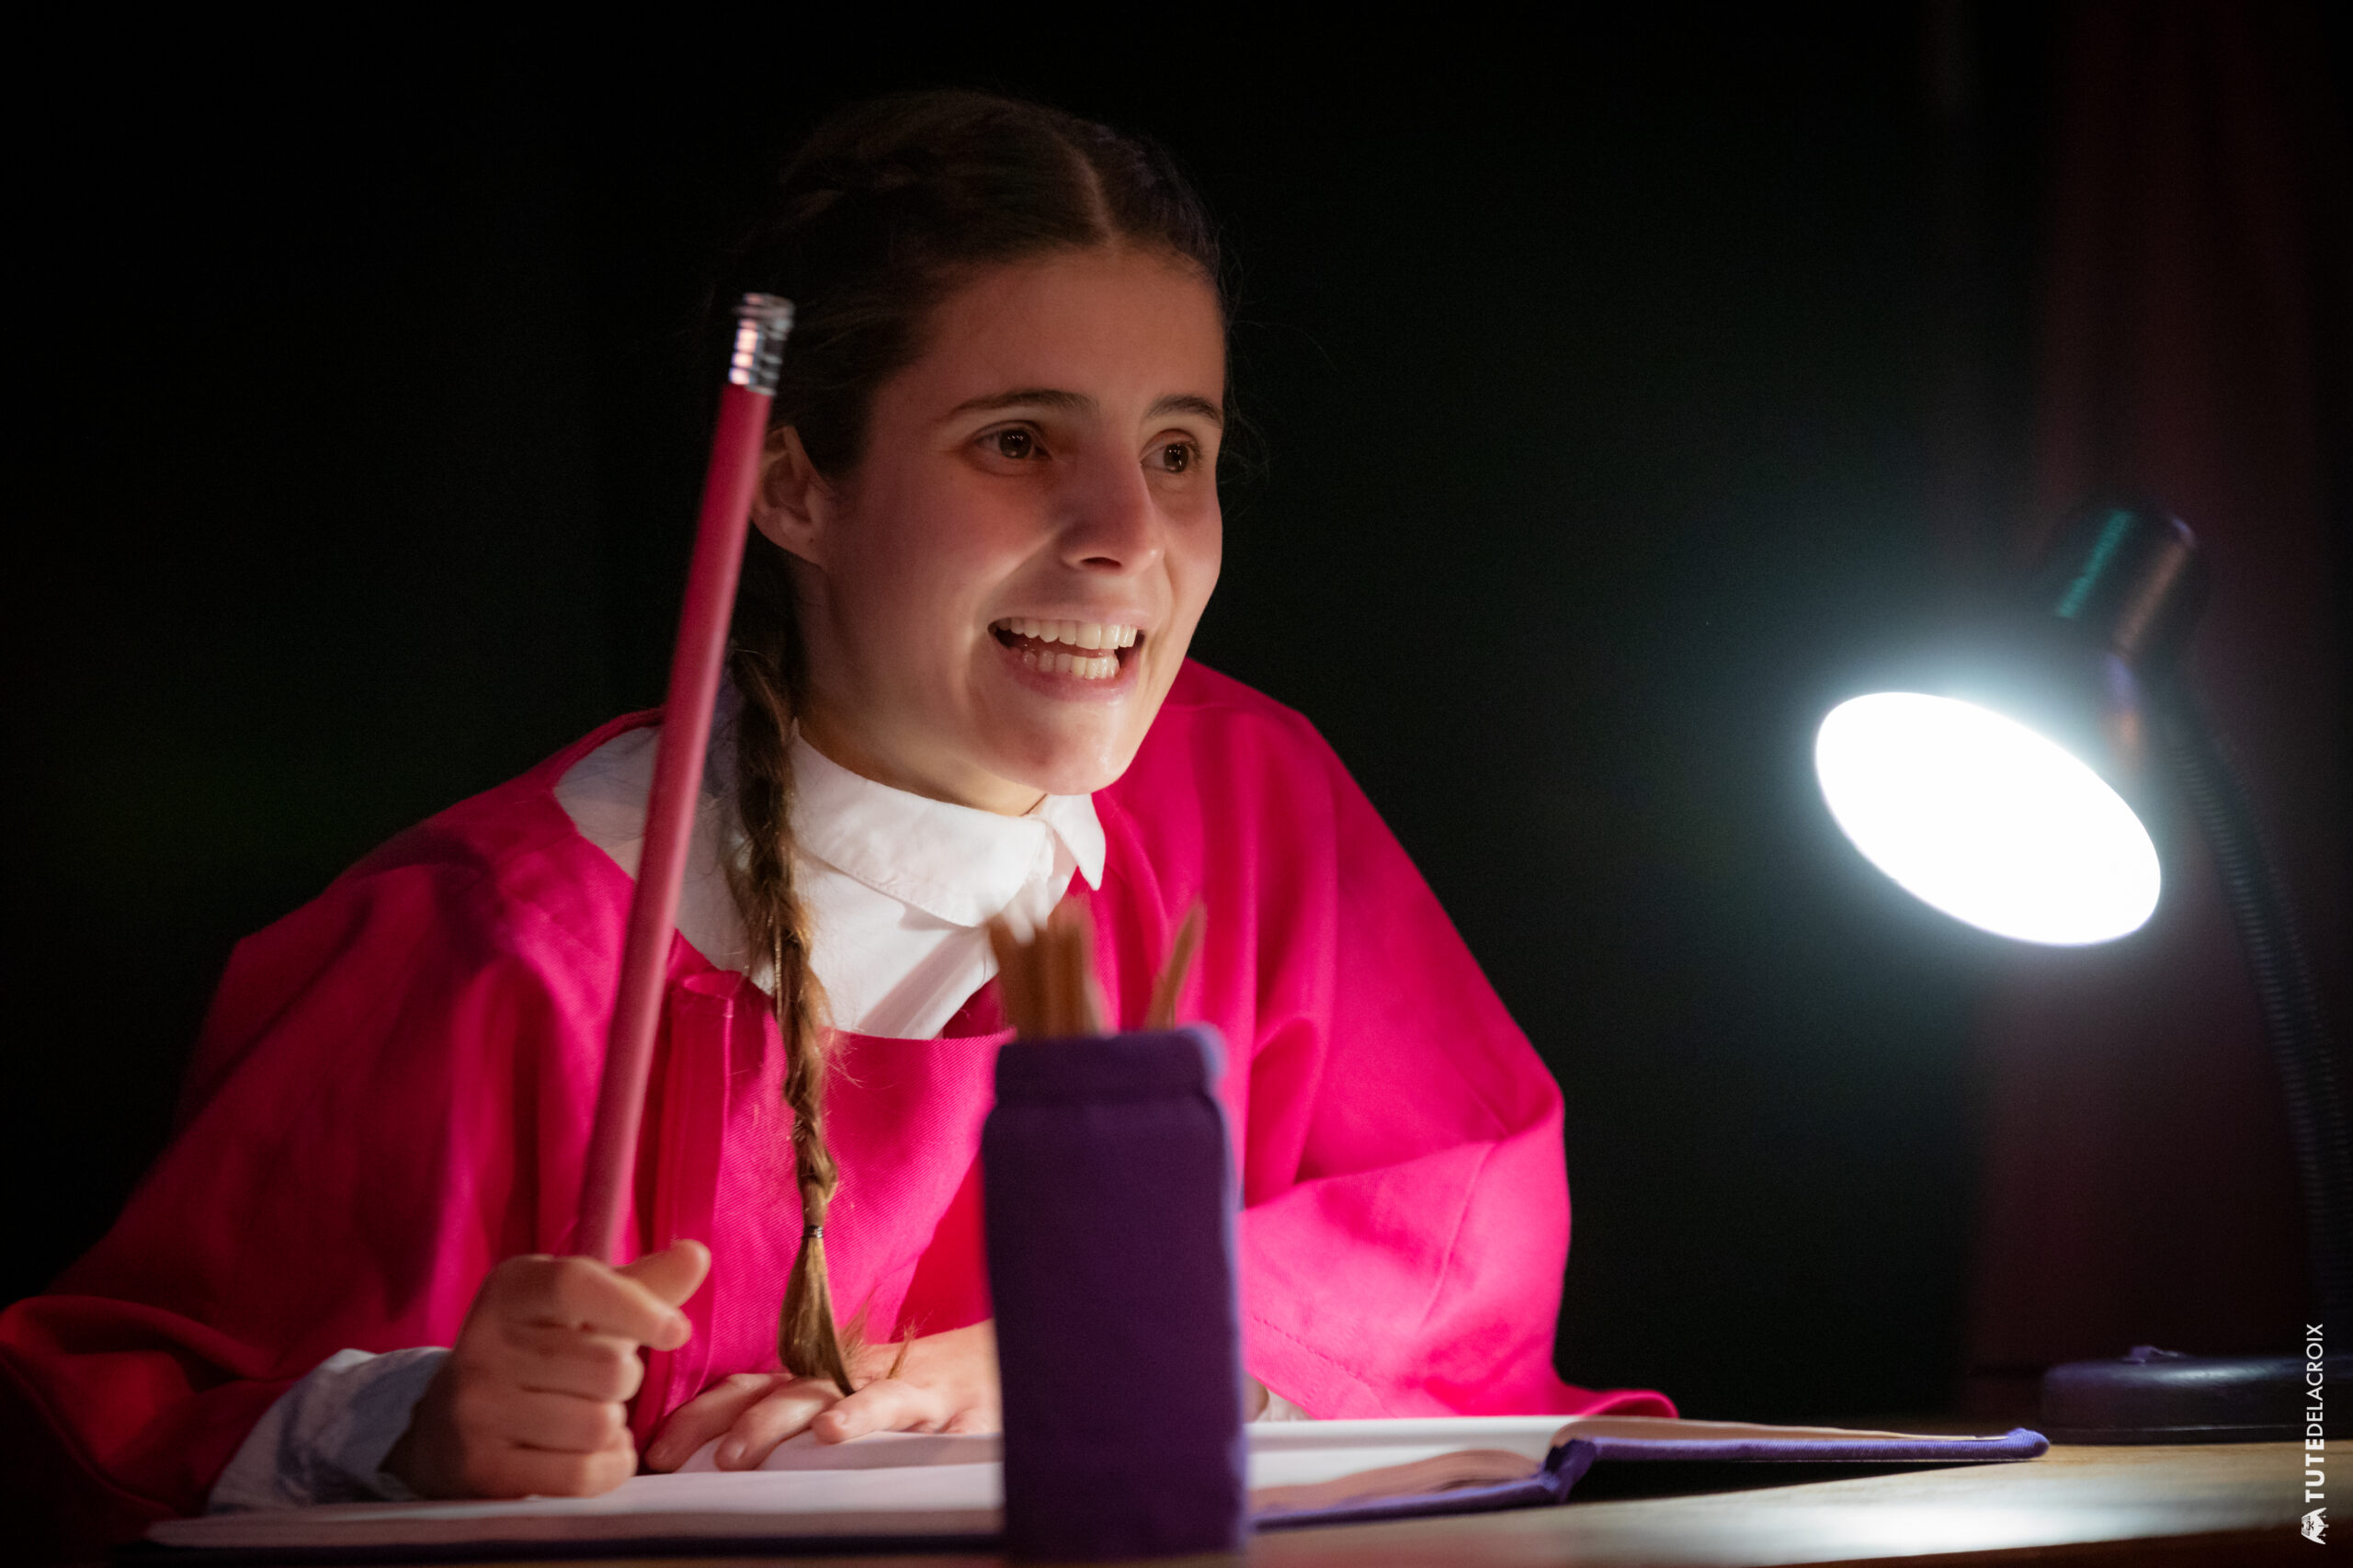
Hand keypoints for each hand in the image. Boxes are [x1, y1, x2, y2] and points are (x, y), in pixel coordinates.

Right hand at [384, 1239, 709, 1498]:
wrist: (447, 1424)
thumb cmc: (539, 1351)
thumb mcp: (580, 1308)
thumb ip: (642, 1286)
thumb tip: (697, 1255)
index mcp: (512, 1289)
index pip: (577, 1285)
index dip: (637, 1307)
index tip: (676, 1330)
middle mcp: (484, 1344)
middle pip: (608, 1367)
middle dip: (625, 1379)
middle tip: (602, 1381)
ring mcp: (478, 1410)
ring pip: (599, 1425)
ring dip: (615, 1426)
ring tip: (591, 1415)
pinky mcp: (484, 1468)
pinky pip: (581, 1475)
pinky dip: (607, 1467)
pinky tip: (595, 1452)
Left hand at [644, 1319, 1000, 1471]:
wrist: (1009, 1371)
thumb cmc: (920, 1411)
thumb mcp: (853, 1423)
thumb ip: (800, 1447)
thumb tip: (724, 1484)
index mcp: (815, 1389)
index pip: (741, 1390)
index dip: (693, 1418)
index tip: (649, 1458)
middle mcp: (842, 1381)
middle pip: (763, 1387)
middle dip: (710, 1419)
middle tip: (668, 1459)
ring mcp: (887, 1386)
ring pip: (816, 1392)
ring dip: (771, 1420)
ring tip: (737, 1456)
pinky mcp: (937, 1401)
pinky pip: (894, 1403)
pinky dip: (860, 1414)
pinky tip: (835, 1435)